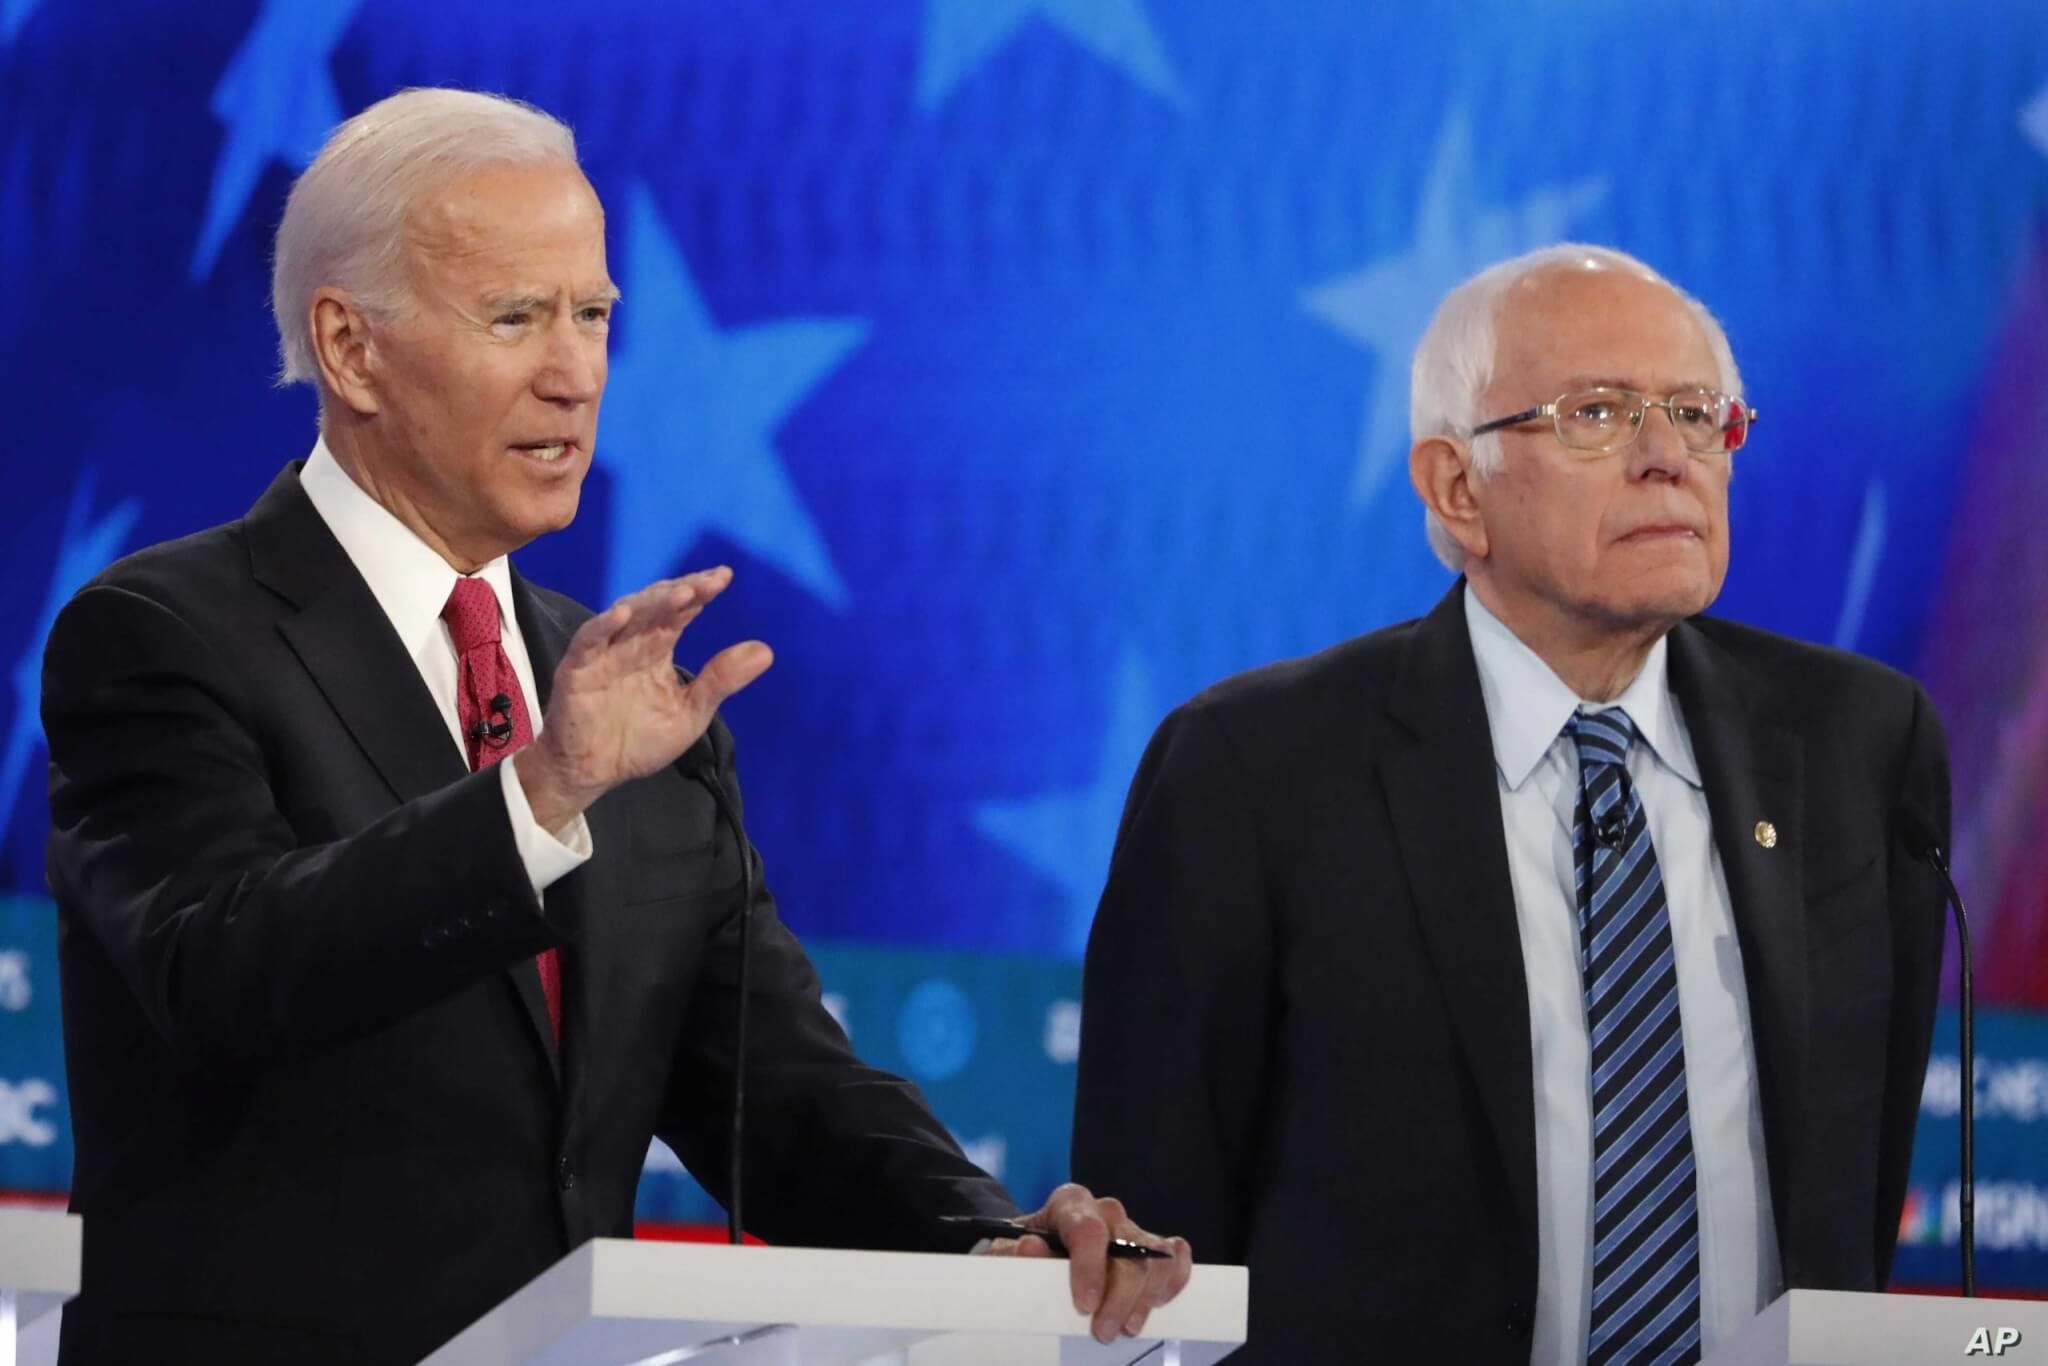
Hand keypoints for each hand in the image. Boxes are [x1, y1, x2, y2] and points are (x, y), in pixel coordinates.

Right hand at [517, 568, 771, 829]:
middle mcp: (631, 642)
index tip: (724, 577)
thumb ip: (721, 680)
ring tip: (682, 593)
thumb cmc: (639, 741)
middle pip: (656, 606)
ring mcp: (603, 653)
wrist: (593, 772)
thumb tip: (766, 650)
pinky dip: (604, 626)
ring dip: (652, 602)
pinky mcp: (576, 670)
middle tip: (710, 581)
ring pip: (626, 616)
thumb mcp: (691, 712)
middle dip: (683, 591)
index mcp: (657, 647)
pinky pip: (588, 641)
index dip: (701, 592)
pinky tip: (624, 613)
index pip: (681, 611)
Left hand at [987, 1183, 1192, 1343]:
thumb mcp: (1007, 1253)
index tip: (1084, 1305)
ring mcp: (1132, 1228)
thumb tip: (1031, 1247)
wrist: (1038, 1249)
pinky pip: (1175, 1256)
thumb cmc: (1023, 1252)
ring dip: (1144, 1298)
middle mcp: (1106, 1211)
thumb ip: (1015, 1253)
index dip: (1089, 1269)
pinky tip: (1155, 1303)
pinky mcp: (1151, 1246)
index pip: (1088, 1230)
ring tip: (1127, 1327)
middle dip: (1119, 1297)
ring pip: (1155, 1258)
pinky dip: (1173, 1280)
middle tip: (1102, 1331)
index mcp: (1070, 1204)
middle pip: (1128, 1250)